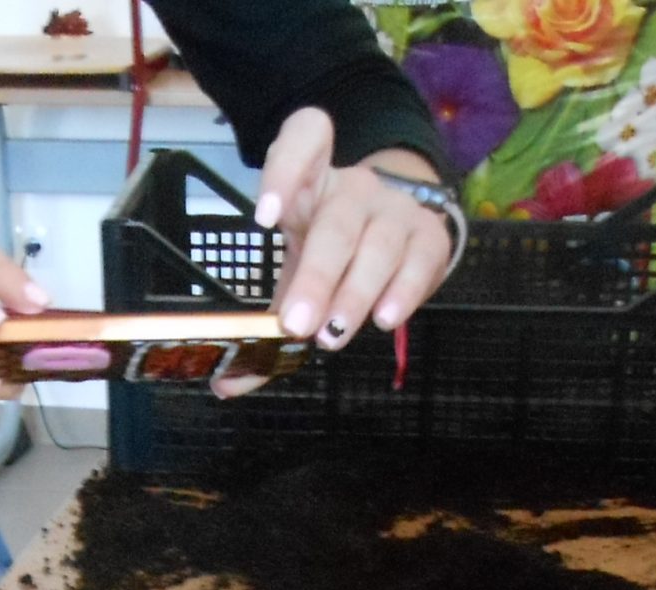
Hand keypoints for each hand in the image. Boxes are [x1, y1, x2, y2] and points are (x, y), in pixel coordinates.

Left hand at [239, 113, 454, 393]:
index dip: (285, 169)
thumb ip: (262, 329)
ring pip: (377, 244)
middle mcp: (355, 188)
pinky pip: (419, 260)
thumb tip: (225, 385)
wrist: (398, 232)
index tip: (265, 218)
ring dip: (353, 294)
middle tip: (296, 325)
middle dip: (316, 278)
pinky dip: (403, 292)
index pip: (305, 138)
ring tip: (332, 335)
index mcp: (312, 180)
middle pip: (337, 222)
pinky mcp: (430, 236)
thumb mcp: (294, 275)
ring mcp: (396, 209)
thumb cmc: (333, 253)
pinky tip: (384, 319)